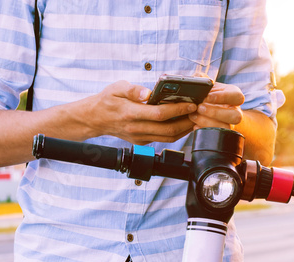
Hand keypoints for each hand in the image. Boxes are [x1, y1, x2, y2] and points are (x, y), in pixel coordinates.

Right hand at [82, 80, 196, 144]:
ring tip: (194, 118)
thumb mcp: (116, 88)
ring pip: (168, 137)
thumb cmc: (107, 101)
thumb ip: (132, 89)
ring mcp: (139, 137)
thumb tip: (148, 92)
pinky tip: (182, 123)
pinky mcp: (141, 141)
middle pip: (168, 130)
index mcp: (130, 114)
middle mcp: (135, 128)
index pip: (159, 114)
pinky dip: (176, 132)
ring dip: (184, 129)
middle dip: (187, 121)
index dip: (178, 110)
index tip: (191, 103)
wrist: (95, 119)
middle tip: (198, 111)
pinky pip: (163, 139)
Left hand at [188, 82, 243, 129]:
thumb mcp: (208, 85)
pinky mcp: (220, 133)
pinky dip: (203, 130)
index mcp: (234, 96)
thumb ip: (202, 79)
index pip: (237, 97)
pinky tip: (194, 126)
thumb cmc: (209, 94)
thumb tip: (196, 78)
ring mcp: (229, 124)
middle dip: (216, 112)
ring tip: (193, 115)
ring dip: (208, 122)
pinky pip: (216, 136)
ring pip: (226, 127)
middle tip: (200, 107)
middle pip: (236, 116)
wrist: (209, 109)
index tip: (207, 96)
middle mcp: (235, 111)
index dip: (222, 97)